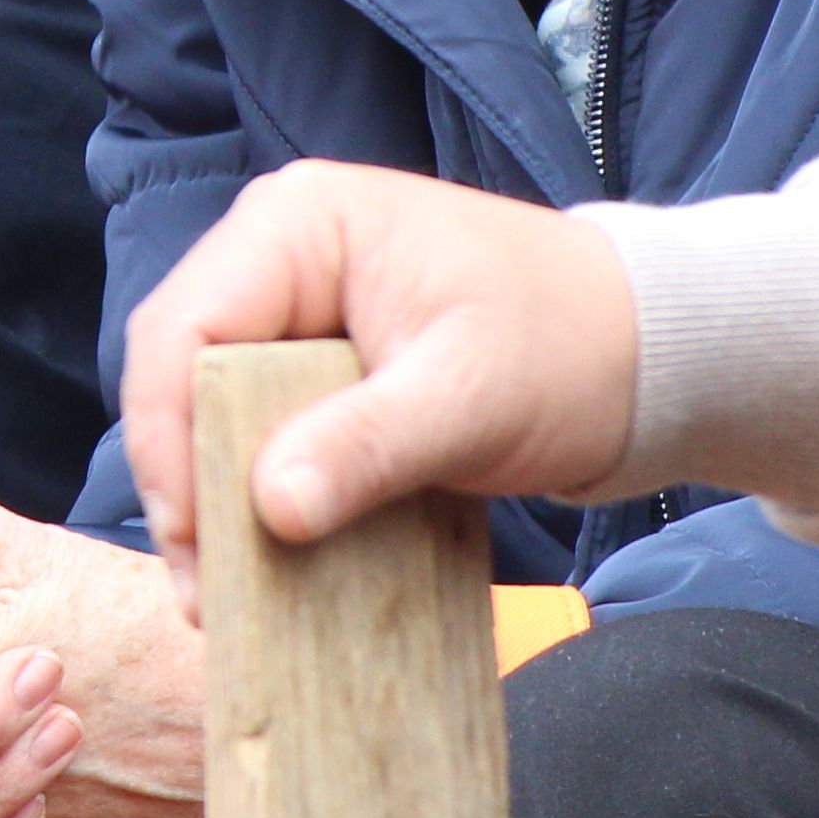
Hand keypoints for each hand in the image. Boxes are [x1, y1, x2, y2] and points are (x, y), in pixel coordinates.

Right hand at [127, 162, 639, 613]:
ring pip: (204, 408)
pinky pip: (253, 429)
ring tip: (226, 591)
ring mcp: (296, 310)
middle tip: (206, 585)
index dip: (170, 437)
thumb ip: (365, 446)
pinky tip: (265, 561)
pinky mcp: (319, 365)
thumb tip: (269, 508)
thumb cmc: (568, 347)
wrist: (647, 352)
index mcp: (301, 226)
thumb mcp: (467, 400)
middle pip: (179, 371)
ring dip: (210, 497)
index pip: (186, 328)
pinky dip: (252, 493)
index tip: (195, 537)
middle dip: (183, 479)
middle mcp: (278, 255)